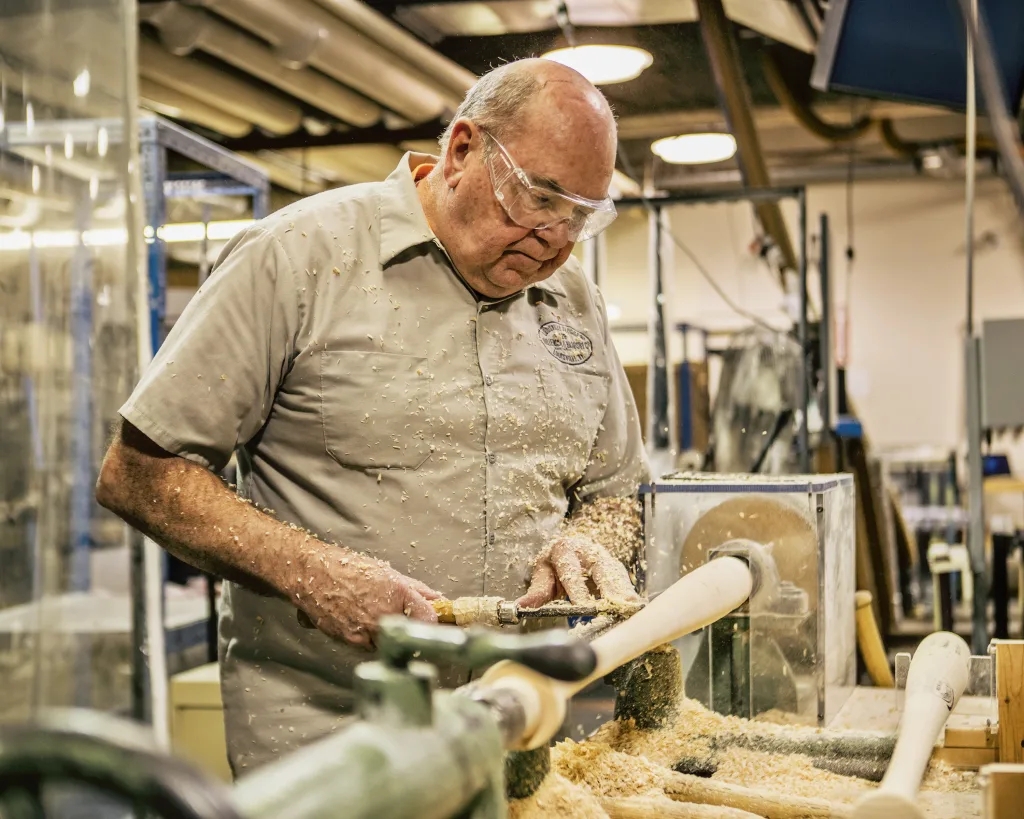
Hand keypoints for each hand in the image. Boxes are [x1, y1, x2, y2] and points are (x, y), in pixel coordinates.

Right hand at [296, 551, 439, 648]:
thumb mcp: (387, 573)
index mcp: (398, 593)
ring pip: (390, 643)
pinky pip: (370, 645)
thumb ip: (416, 589)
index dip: (434, 622)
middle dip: (412, 631)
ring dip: (390, 635)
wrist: (311, 575)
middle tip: (408, 622)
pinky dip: (371, 638)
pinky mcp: (352, 641)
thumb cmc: (346, 568)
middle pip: (410, 635)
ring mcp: (367, 631)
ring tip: (377, 617)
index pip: (428, 618)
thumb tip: (437, 599)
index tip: (436, 623)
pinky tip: (362, 621)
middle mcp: (384, 614)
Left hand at [517, 535, 639, 608]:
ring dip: (624, 592)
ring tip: (631, 608)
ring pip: (616, 574)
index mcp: (565, 549)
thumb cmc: (554, 565)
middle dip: (610, 587)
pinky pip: (624, 581)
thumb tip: (520, 607)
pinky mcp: (616, 568)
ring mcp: (604, 558)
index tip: (582, 605)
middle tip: (618, 604)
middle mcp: (588, 550)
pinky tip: (635, 609)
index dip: (577, 588)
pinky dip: (630, 595)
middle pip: (601, 568)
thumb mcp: (543, 574)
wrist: (569, 550)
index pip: (571, 570)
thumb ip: (537, 591)